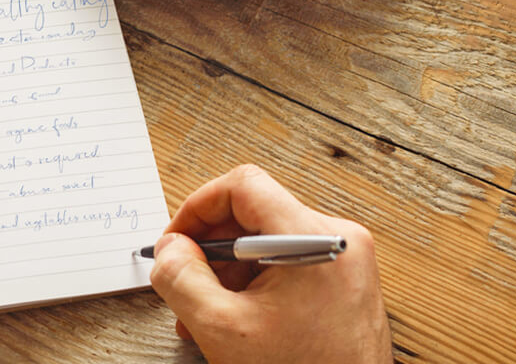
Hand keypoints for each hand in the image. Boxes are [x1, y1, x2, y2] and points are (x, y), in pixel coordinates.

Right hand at [149, 165, 391, 363]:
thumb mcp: (223, 329)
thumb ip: (182, 279)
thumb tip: (170, 248)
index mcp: (317, 240)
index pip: (244, 187)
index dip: (198, 208)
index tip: (177, 239)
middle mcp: (339, 242)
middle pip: (253, 215)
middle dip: (210, 248)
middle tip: (183, 279)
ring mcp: (345, 264)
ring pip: (266, 242)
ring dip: (227, 272)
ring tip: (204, 313)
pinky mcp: (344, 284)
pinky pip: (286, 265)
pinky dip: (253, 285)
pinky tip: (232, 319)